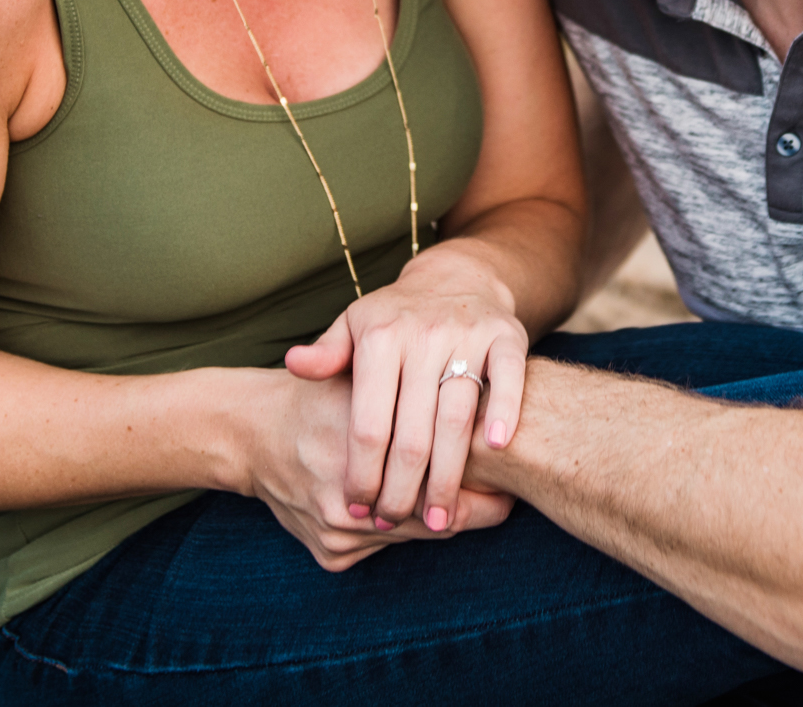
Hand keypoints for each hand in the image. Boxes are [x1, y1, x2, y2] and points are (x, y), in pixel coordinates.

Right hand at [245, 370, 514, 570]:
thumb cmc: (323, 398)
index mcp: (359, 449)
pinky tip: (428, 511)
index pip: (442, 483)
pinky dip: (409, 531)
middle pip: (435, 520)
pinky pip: (389, 549)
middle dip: (475, 509)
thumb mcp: (366, 378)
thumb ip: (419, 391)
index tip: (509, 473)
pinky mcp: (332, 556)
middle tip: (507, 494)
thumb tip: (488, 407)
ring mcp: (337, 533)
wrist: (252, 433)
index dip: (484, 485)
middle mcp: (345, 501)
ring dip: (442, 519)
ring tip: (482, 502)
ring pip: (416, 536)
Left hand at [283, 244, 529, 534]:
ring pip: (457, 416)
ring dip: (448, 475)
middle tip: (394, 523)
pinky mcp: (507, 335)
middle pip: (412, 430)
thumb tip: (294, 365)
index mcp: (379, 338)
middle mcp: (423, 335)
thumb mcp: (353, 327)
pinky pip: (508, 378)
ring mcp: (467, 335)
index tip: (357, 507)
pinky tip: (494, 451)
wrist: (458, 278)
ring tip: (438, 520)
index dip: (362, 471)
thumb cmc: (396, 318)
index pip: (368, 421)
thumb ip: (327, 354)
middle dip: (402, 488)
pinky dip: (503, 412)